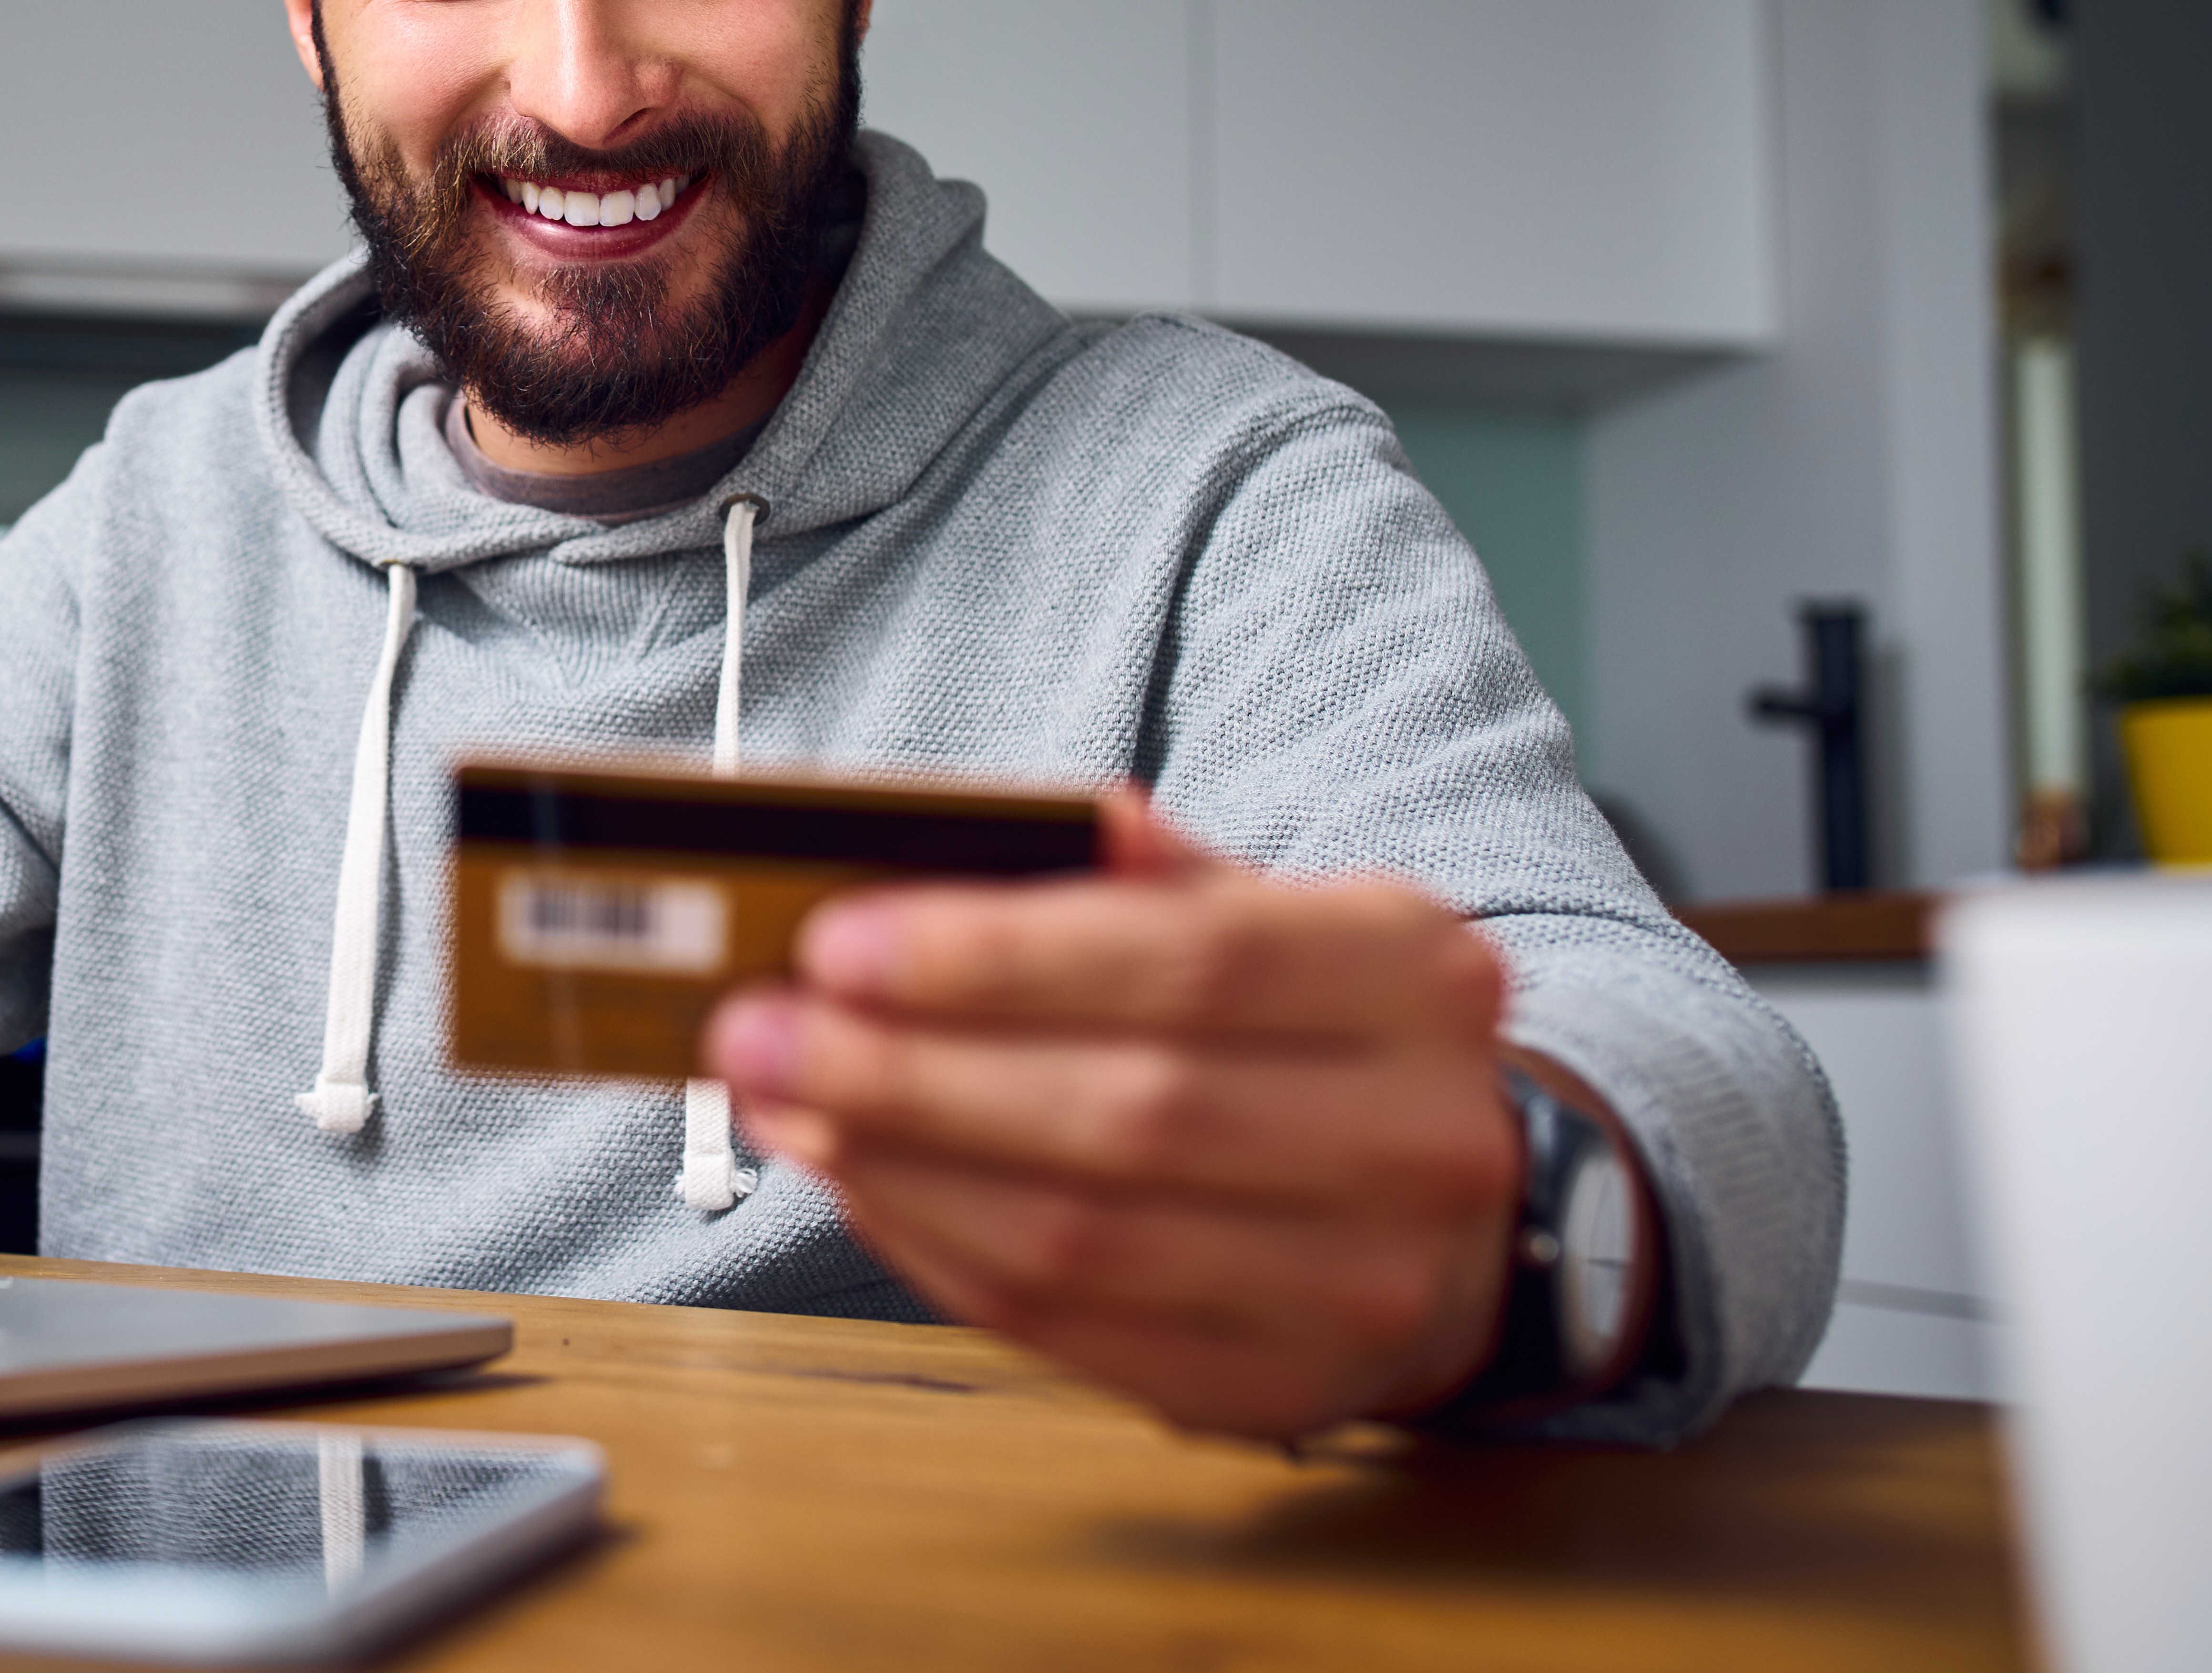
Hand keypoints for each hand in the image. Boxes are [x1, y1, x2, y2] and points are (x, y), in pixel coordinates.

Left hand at [705, 791, 1523, 1439]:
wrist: (1453, 1222)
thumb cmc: (1320, 1043)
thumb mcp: (1278, 920)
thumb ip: (1152, 877)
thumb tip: (1040, 821)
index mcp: (1417, 979)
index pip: (1190, 961)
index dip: (998, 956)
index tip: (836, 942)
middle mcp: (1416, 1138)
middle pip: (1124, 1108)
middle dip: (907, 1069)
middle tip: (758, 1028)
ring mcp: (1360, 1287)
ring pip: (1079, 1234)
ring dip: (894, 1167)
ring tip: (780, 1100)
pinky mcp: (1276, 1389)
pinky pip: (1065, 1326)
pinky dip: (931, 1248)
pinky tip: (852, 1180)